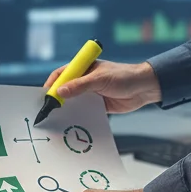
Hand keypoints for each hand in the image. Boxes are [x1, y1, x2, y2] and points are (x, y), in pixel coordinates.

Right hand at [42, 60, 160, 113]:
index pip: (62, 74)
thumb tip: (61, 91)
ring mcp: (91, 93)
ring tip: (58, 120)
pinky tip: (73, 123)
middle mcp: (85, 80)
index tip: (46, 96)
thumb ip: (80, 86)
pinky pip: (84, 111)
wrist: (145, 88)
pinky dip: (78, 116)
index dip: (52, 84)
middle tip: (48, 110)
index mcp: (83, 68)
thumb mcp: (100, 80)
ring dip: (67, 109)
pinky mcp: (98, 104)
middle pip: (65, 89)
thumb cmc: (124, 76)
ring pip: (74, 101)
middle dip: (57, 99)